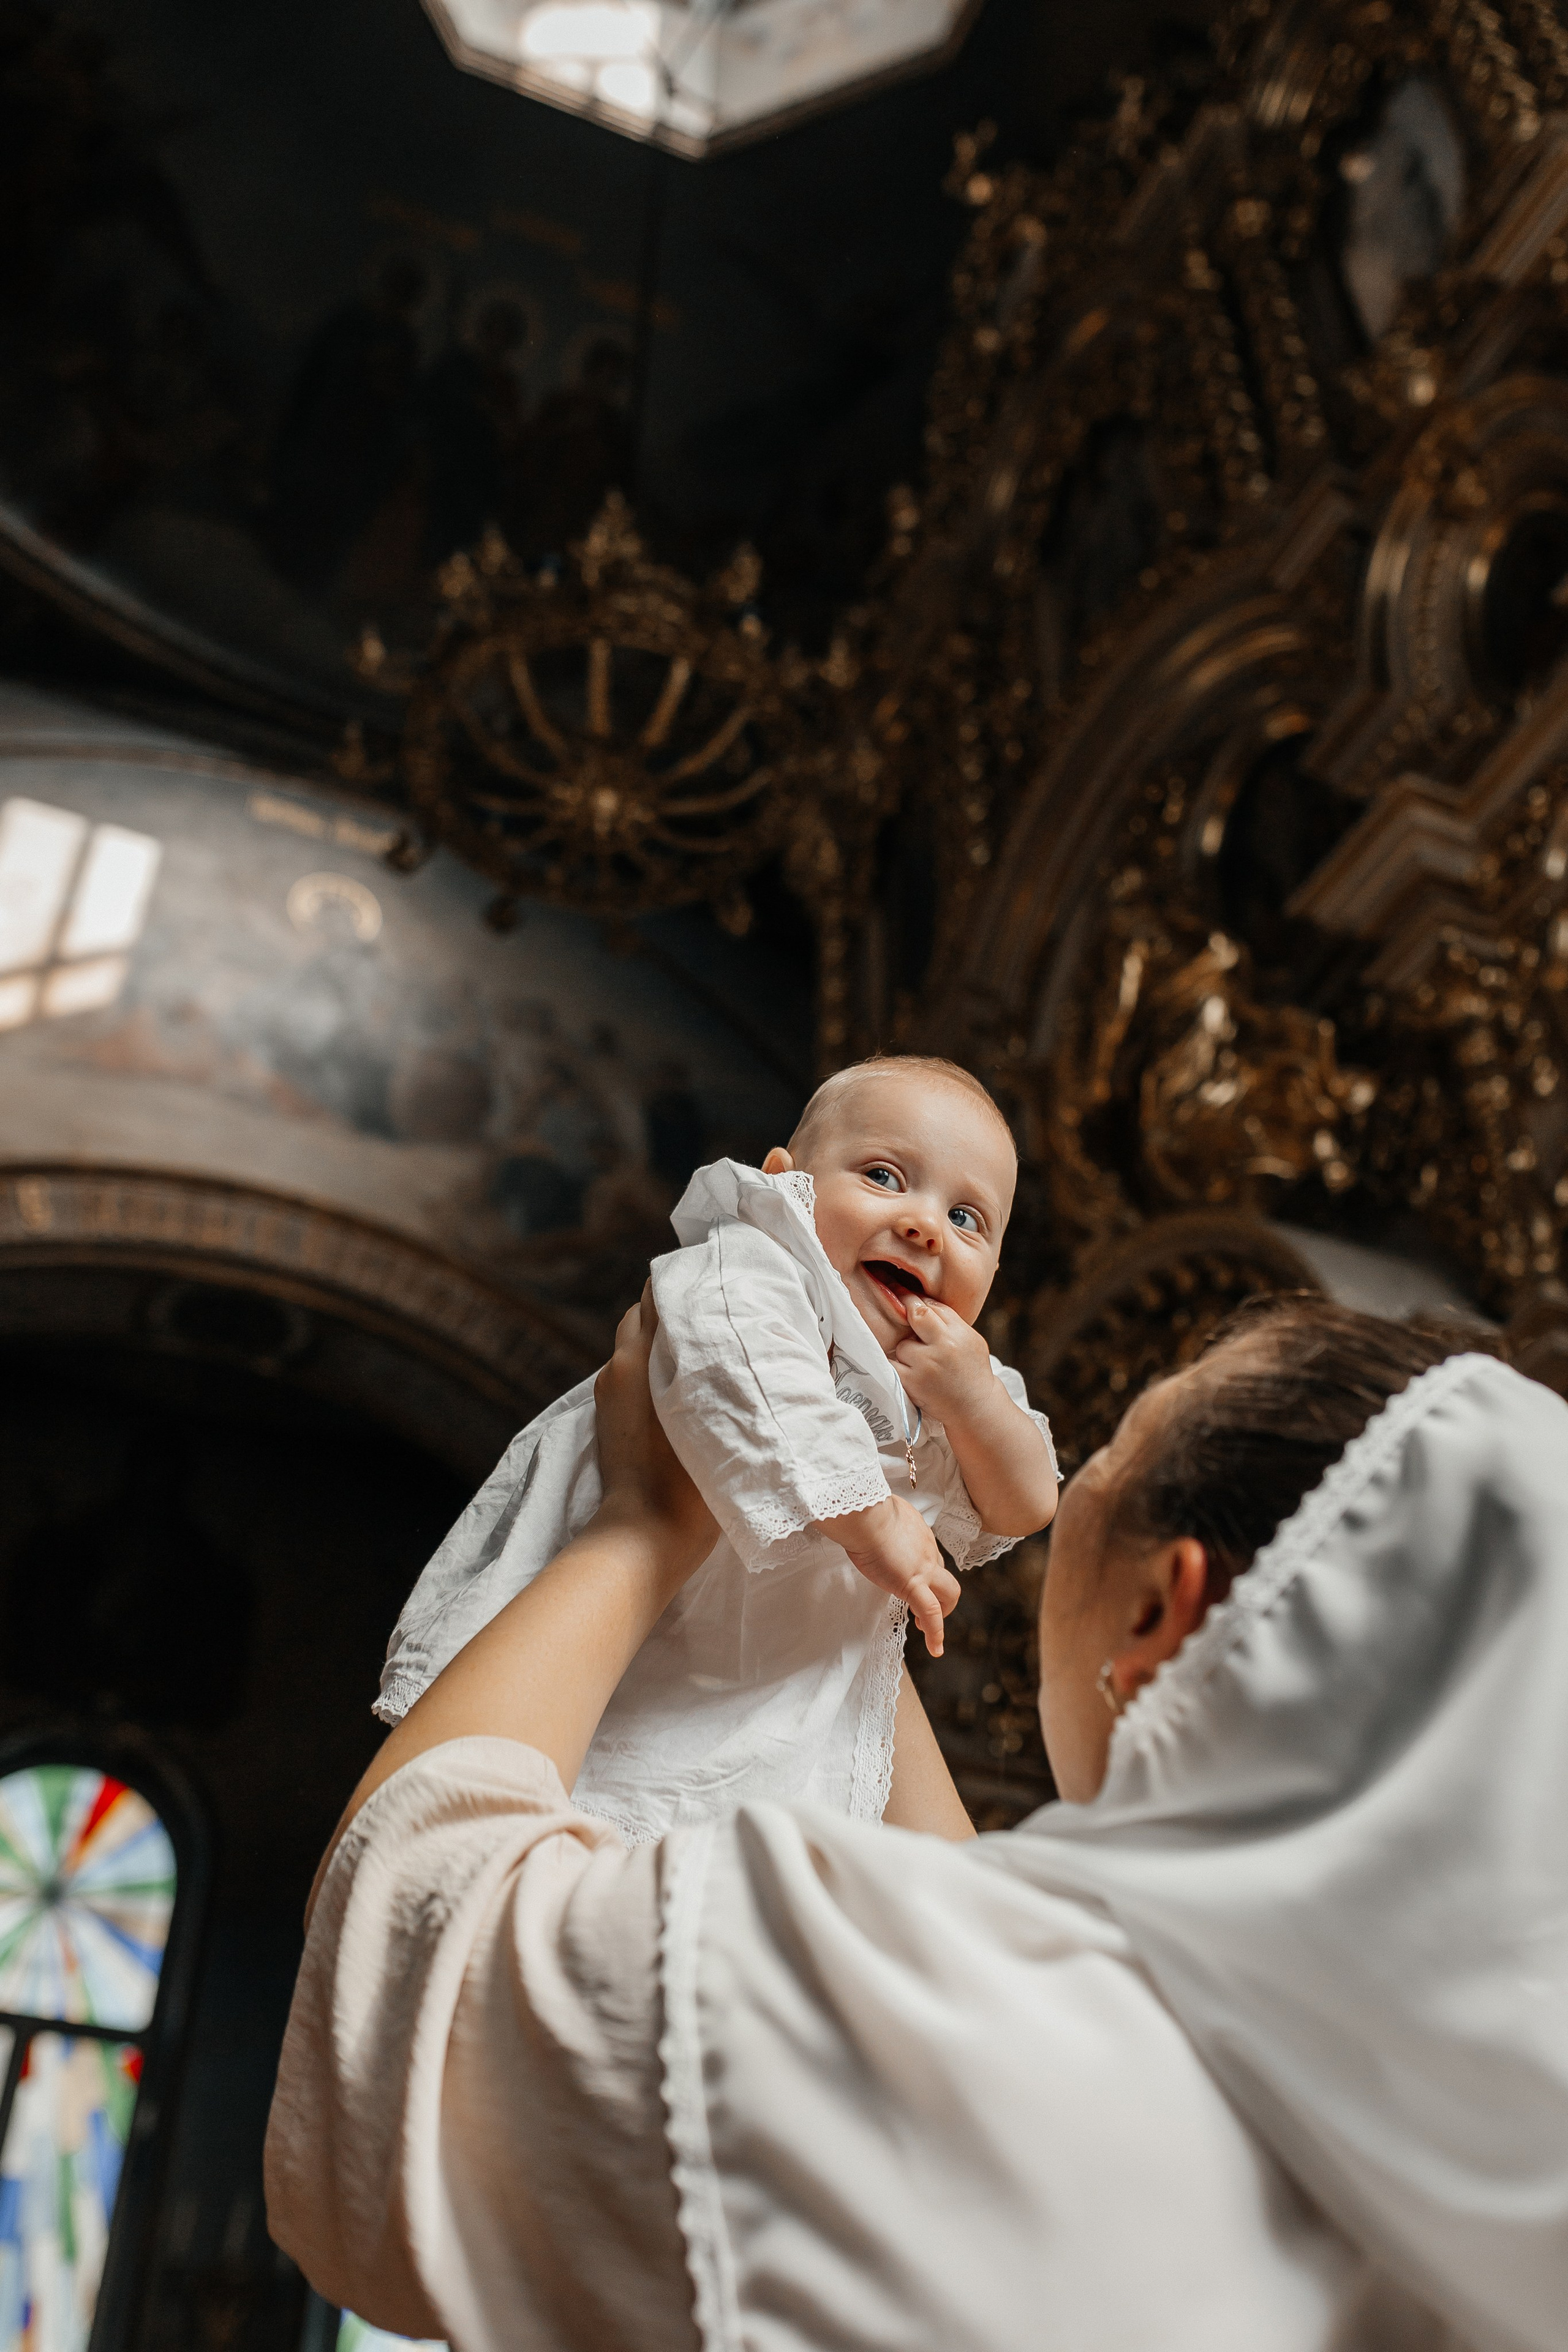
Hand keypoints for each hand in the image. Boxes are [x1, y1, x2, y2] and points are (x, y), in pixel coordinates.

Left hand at [595, 1284, 717, 1574]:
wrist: (645, 1532)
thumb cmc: (692, 1481)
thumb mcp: (722, 1417)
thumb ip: (729, 1375)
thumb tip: (749, 1347)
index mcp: (644, 1355)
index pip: (656, 1293)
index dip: (684, 1282)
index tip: (713, 1279)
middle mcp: (621, 1364)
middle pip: (642, 1313)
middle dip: (672, 1307)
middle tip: (711, 1311)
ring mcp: (609, 1391)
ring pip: (633, 1343)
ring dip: (658, 1339)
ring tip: (698, 1348)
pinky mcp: (606, 1416)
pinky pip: (628, 1373)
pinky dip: (648, 1368)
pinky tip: (679, 1384)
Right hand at [818, 1494, 960, 1656]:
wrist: (864, 1514)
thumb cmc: (862, 1509)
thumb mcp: (877, 1511)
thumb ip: (880, 1521)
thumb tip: (869, 1520)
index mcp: (918, 1532)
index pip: (928, 1553)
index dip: (923, 1568)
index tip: (910, 1575)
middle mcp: (927, 1549)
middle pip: (944, 1574)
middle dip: (940, 1592)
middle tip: (923, 1605)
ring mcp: (924, 1568)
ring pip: (949, 1592)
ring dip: (943, 1610)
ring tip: (927, 1628)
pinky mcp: (913, 1584)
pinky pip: (932, 1613)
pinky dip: (936, 1633)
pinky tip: (936, 1649)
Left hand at [891, 1296, 996, 1428]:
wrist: (975, 1407)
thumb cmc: (972, 1370)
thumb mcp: (971, 1339)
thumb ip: (949, 1320)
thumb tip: (922, 1301)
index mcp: (959, 1334)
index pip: (932, 1307)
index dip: (914, 1299)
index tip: (903, 1293)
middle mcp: (943, 1347)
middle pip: (915, 1316)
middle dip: (906, 1312)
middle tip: (899, 1309)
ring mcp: (926, 1365)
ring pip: (902, 1345)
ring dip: (906, 1351)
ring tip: (920, 1362)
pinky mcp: (912, 1382)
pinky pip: (892, 1364)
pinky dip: (897, 1366)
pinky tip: (907, 1370)